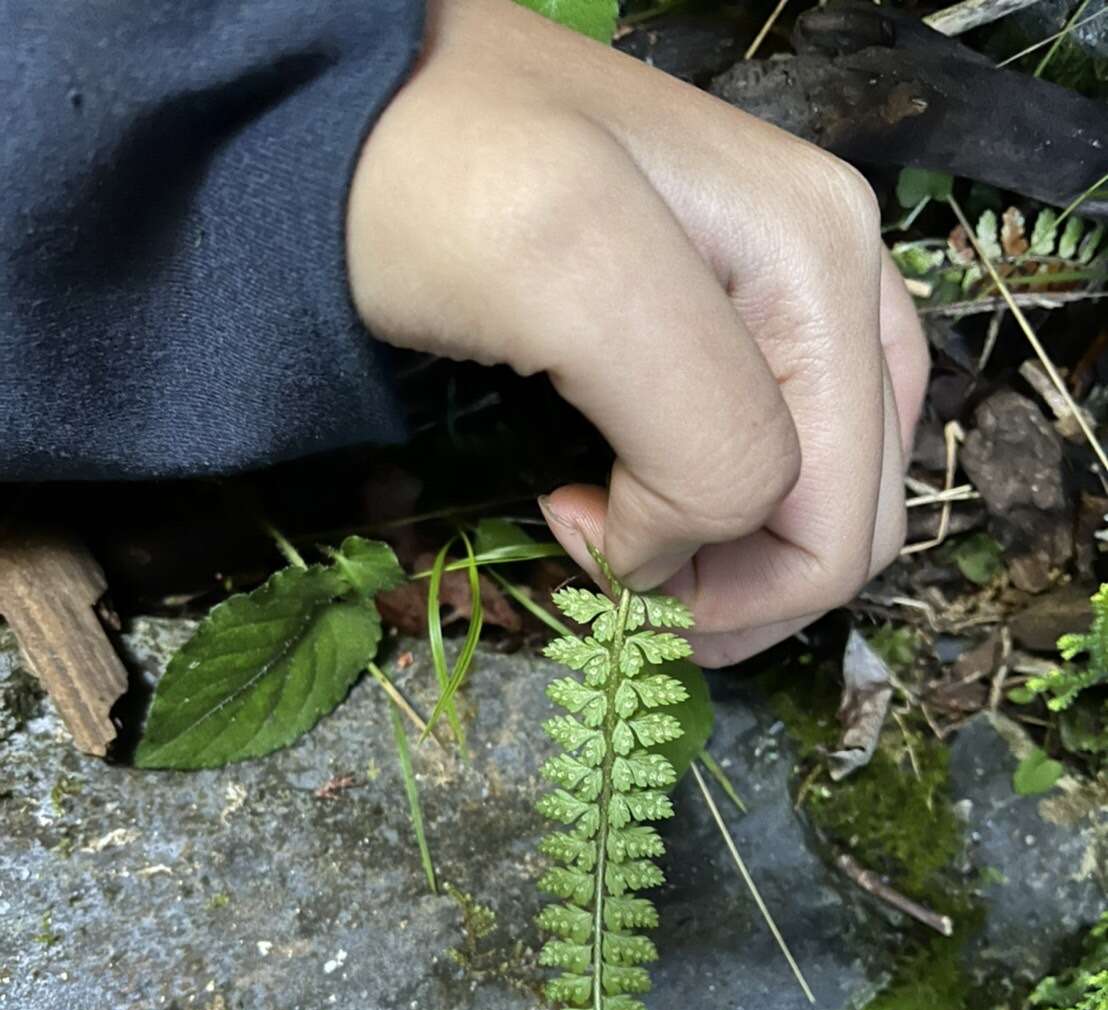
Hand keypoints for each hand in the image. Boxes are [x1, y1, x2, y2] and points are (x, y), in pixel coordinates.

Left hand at [346, 0, 927, 664]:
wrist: (343, 105)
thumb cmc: (425, 176)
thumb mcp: (571, 275)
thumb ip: (700, 433)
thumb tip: (683, 558)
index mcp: (824, 265)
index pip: (825, 523)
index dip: (706, 582)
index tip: (566, 525)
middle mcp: (841, 272)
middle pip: (851, 520)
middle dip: (739, 587)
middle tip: (613, 577)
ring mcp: (801, 288)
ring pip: (829, 501)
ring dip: (737, 561)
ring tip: (621, 535)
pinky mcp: (750, 307)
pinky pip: (792, 453)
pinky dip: (726, 508)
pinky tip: (640, 487)